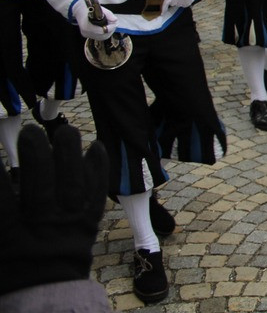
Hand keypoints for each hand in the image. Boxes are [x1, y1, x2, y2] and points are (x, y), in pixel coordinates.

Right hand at [0, 124, 107, 295]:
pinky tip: (96, 147)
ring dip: (69, 157)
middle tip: (30, 131)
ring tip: (66, 130)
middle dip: (37, 157)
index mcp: (11, 242)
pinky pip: (96, 196)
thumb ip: (1, 214)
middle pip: (40, 190)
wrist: (46, 294)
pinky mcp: (88, 224)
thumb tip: (2, 186)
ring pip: (72, 188)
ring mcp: (69, 227)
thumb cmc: (12, 267)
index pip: (2, 204)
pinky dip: (97, 171)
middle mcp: (41, 231)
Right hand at [72, 0, 116, 40]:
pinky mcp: (87, 35)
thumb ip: (108, 14)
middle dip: (111, 30)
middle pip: (103, 35)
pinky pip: (98, 36)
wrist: (78, 9)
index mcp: (86, 26)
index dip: (110, 28)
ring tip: (111, 24)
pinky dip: (104, 32)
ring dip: (109, 31)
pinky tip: (106, 26)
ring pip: (102, 37)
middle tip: (114, 23)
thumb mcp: (99, 8)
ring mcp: (86, 35)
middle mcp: (86, 32)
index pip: (102, 31)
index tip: (115, 22)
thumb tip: (115, 20)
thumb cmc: (88, 7)